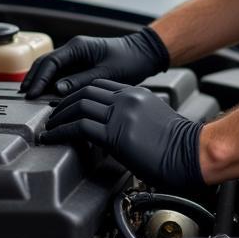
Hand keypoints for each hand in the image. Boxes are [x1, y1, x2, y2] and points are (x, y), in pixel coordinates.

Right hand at [20, 27, 168, 97]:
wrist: (143, 54)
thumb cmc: (129, 61)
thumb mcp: (106, 73)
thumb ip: (81, 81)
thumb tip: (57, 89)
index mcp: (78, 47)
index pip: (50, 62)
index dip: (39, 79)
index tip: (31, 94)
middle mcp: (74, 49)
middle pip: (45, 63)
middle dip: (33, 79)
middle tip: (23, 96)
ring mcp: (75, 57)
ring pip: (50, 68)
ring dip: (39, 80)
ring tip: (29, 96)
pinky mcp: (79, 64)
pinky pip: (60, 73)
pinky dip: (50, 82)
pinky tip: (45, 94)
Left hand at [41, 79, 203, 188]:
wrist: (190, 152)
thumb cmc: (177, 143)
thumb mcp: (153, 119)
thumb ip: (132, 117)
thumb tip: (115, 129)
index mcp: (135, 93)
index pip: (98, 86)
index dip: (78, 94)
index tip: (67, 105)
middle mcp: (126, 99)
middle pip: (85, 92)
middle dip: (64, 104)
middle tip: (52, 116)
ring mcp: (120, 114)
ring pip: (78, 107)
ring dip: (59, 117)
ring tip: (48, 128)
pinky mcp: (115, 134)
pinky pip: (79, 128)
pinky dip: (61, 132)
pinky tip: (52, 138)